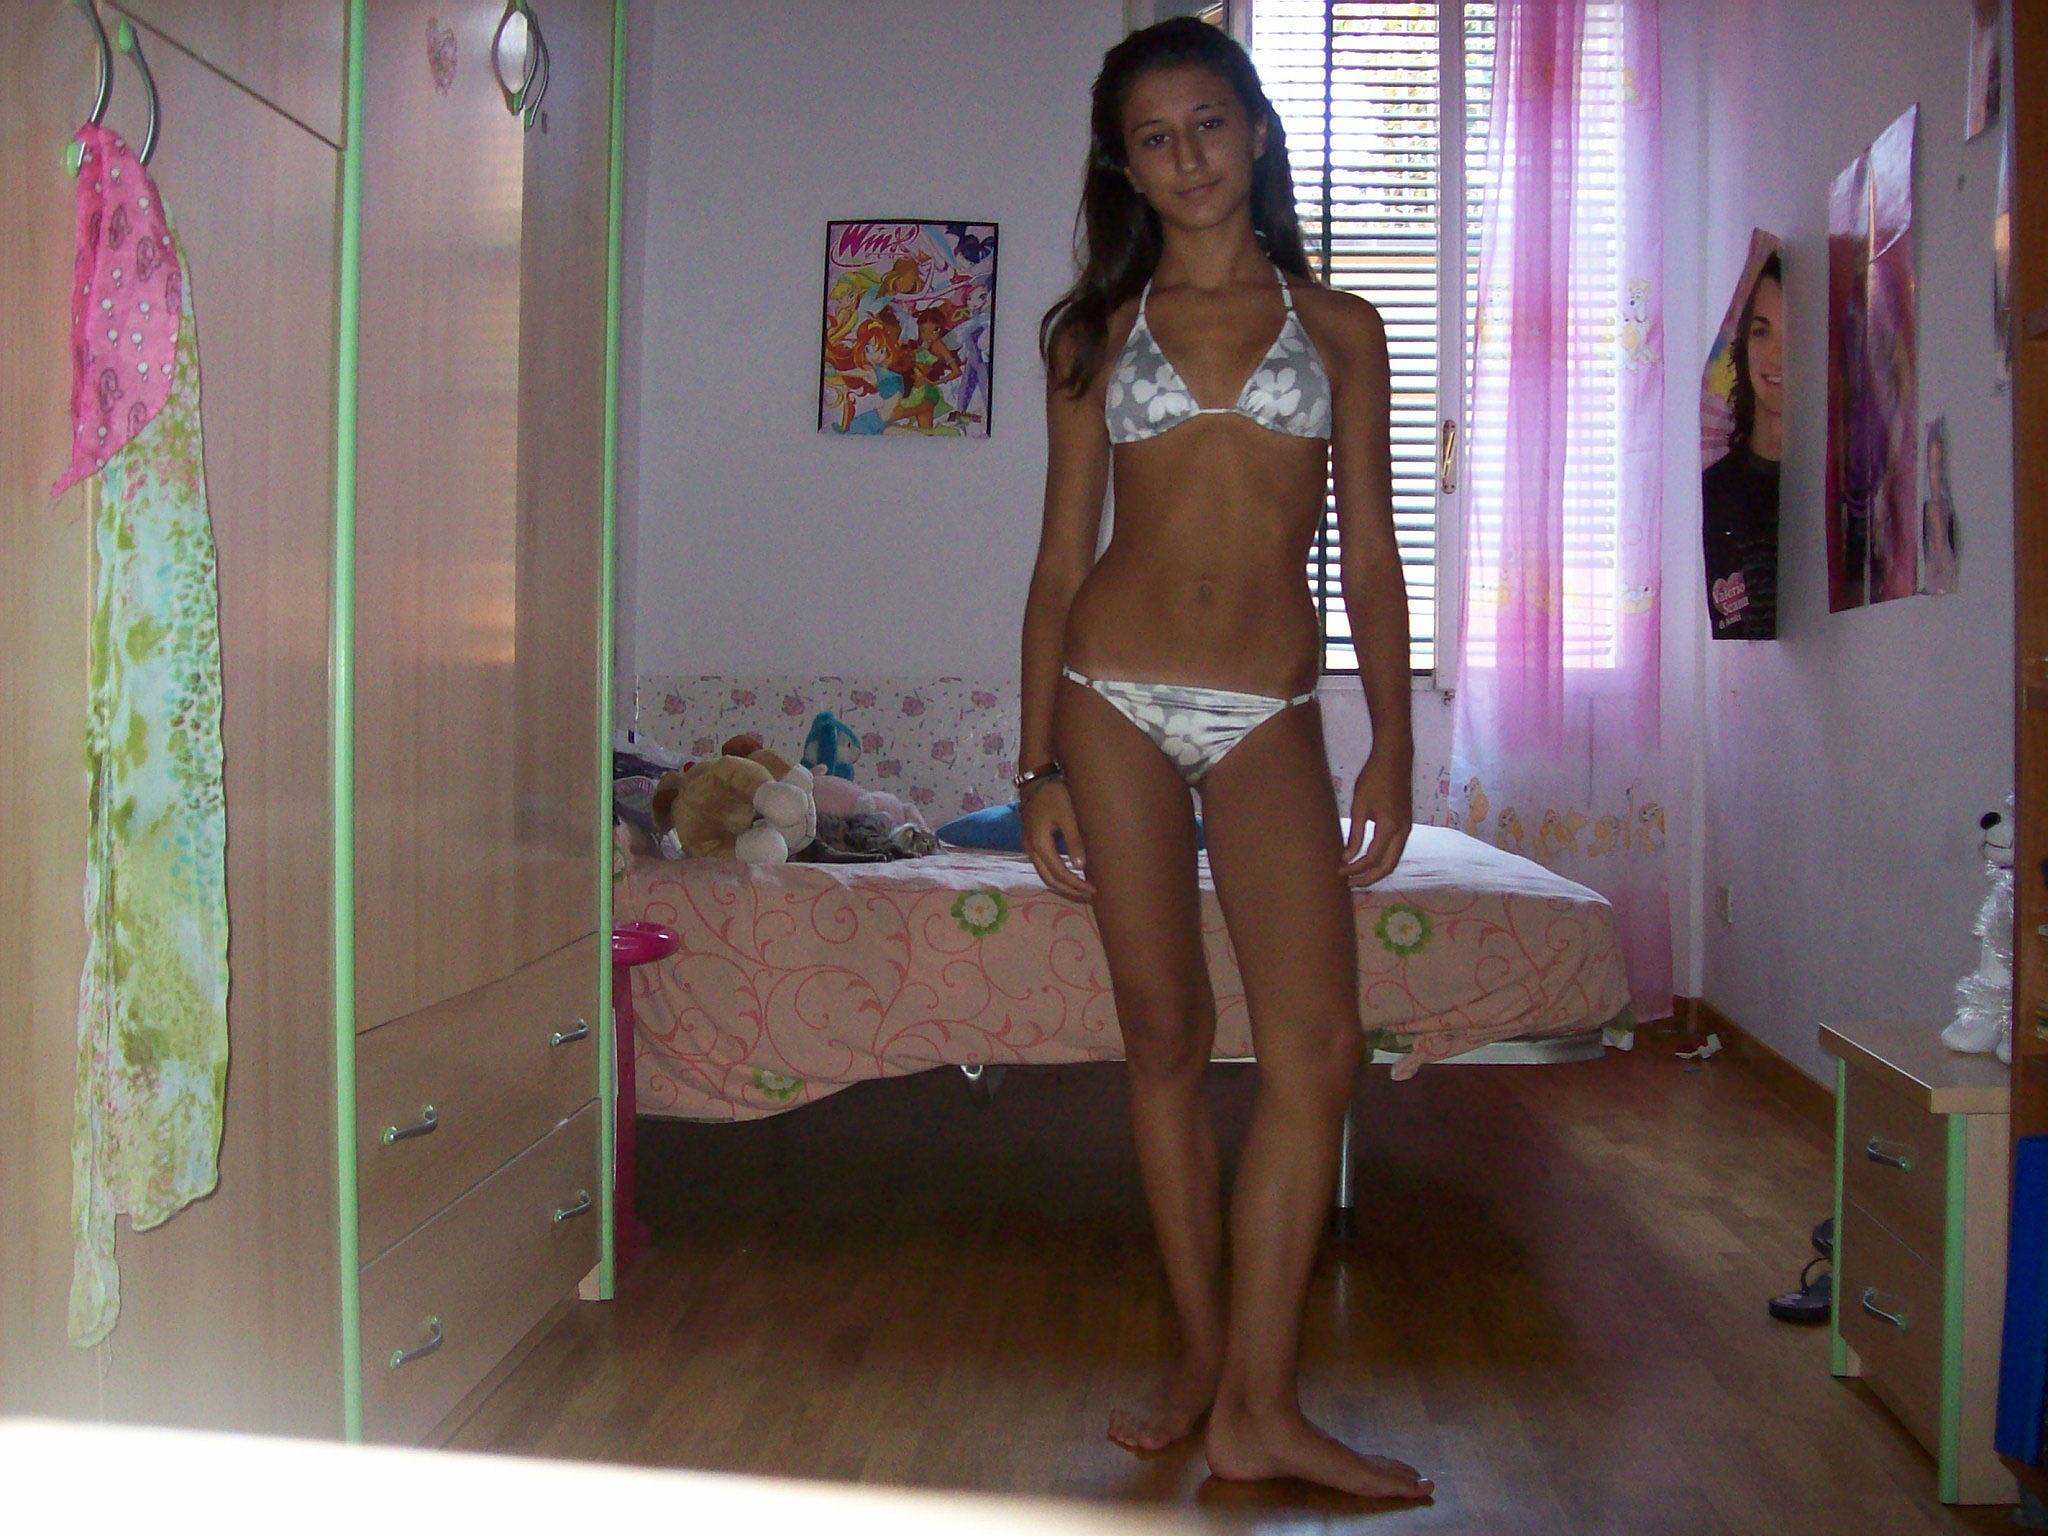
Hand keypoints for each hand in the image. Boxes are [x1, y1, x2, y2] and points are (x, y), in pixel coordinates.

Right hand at [1020, 780, 1091, 900]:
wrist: (1035, 781)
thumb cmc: (1054, 794)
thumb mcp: (1068, 815)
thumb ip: (1074, 840)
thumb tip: (1080, 867)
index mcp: (1039, 844)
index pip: (1059, 873)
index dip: (1076, 884)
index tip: (1093, 889)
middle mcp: (1031, 850)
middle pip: (1049, 880)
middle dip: (1069, 891)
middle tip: (1089, 895)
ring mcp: (1029, 847)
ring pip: (1044, 875)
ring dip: (1062, 885)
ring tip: (1081, 890)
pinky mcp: (1031, 843)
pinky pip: (1043, 867)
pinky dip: (1056, 876)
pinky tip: (1070, 875)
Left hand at [1340, 750, 1411, 886]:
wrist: (1395, 758)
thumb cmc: (1373, 778)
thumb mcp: (1359, 806)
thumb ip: (1355, 834)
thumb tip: (1347, 858)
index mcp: (1390, 828)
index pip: (1371, 859)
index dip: (1354, 869)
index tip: (1339, 872)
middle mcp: (1403, 832)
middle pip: (1388, 867)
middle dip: (1369, 879)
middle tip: (1349, 884)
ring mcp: (1407, 829)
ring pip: (1394, 860)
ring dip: (1376, 871)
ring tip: (1357, 876)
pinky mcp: (1406, 824)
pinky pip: (1396, 850)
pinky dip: (1383, 861)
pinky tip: (1368, 861)